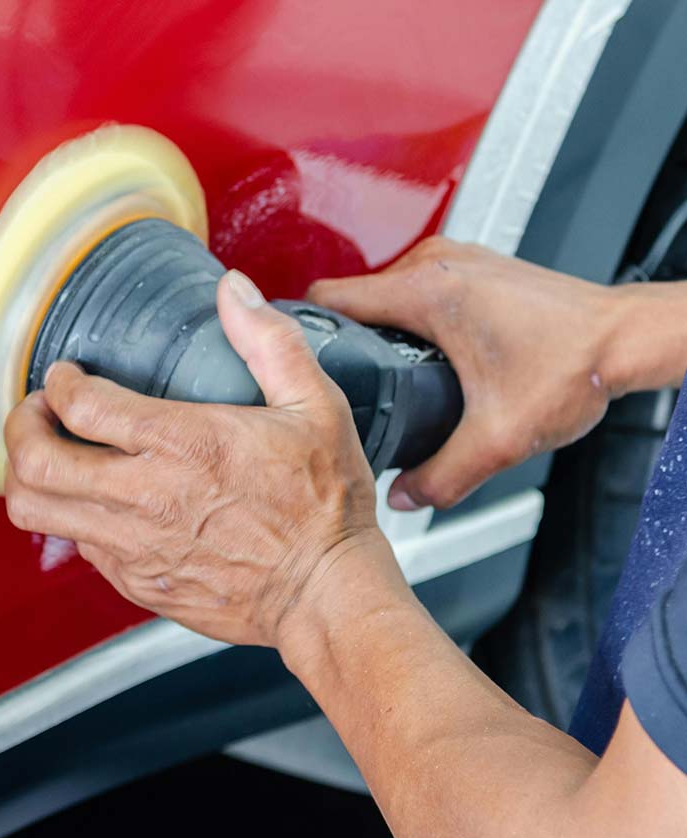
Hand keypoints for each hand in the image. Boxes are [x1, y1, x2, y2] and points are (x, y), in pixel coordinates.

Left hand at [3, 270, 382, 646]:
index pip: (81, 404)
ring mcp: (136, 547)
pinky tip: (102, 501)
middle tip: (39, 411)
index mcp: (185, 443)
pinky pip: (76, 546)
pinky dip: (72, 516)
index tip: (66, 375)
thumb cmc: (323, 504)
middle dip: (20, 425)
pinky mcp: (138, 583)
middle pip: (34, 461)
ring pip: (37, 511)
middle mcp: (147, 497)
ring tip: (53, 454)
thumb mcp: (315, 406)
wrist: (325, 594)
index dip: (59, 381)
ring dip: (30, 475)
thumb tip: (234, 290)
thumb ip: (270, 341)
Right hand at [308, 236, 622, 508]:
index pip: (329, 298)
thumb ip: (441, 477)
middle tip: (342, 383)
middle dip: (342, 340)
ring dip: (375, 329)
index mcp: (427, 293)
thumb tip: (403, 495)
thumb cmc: (577, 364)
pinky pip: (412, 290)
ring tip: (381, 371)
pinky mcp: (470, 270)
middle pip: (353, 299)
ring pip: (383, 293)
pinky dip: (404, 319)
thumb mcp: (499, 439)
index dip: (302, 332)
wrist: (626, 340)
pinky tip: (422, 356)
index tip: (292, 357)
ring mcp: (454, 262)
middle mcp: (436, 265)